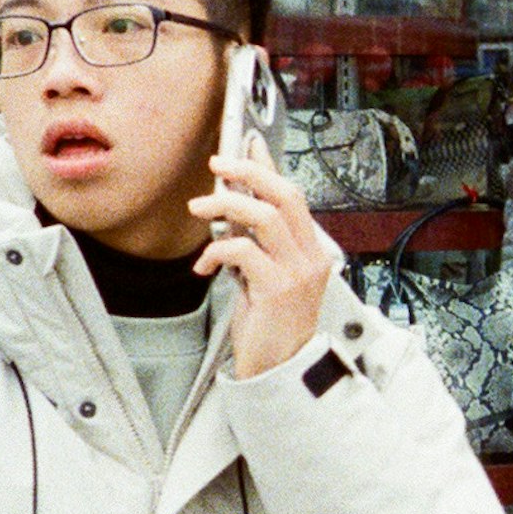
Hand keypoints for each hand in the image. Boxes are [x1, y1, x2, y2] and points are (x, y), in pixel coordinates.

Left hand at [192, 146, 340, 382]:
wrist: (279, 368)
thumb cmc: (270, 326)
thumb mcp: (264, 276)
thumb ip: (256, 243)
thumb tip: (234, 210)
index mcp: (311, 251)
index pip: (293, 196)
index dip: (268, 167)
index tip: (246, 145)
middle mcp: (310, 258)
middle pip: (285, 196)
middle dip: (248, 172)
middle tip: (218, 165)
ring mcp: (298, 272)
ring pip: (264, 216)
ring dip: (226, 205)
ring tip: (201, 208)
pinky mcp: (278, 288)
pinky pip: (243, 251)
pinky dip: (217, 249)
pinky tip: (205, 264)